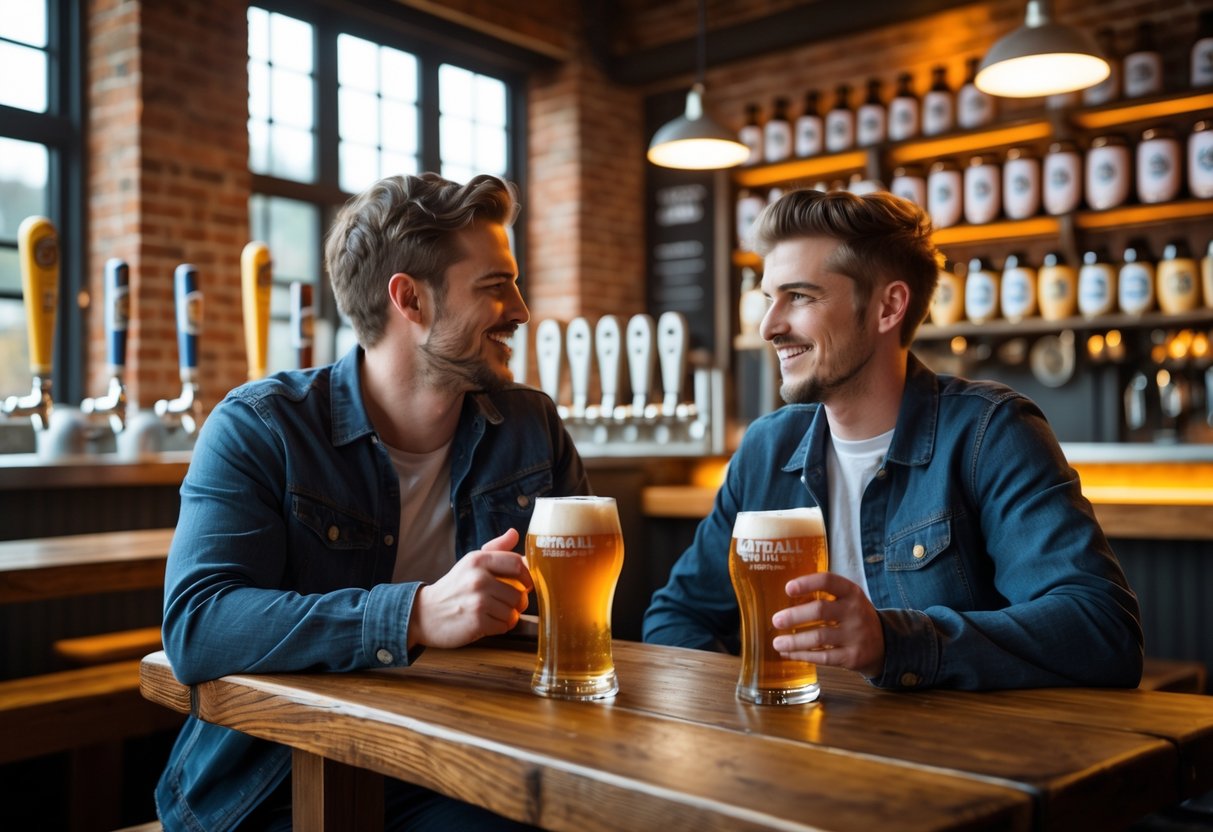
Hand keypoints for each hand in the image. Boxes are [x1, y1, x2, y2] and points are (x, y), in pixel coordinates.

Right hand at [408, 528, 532, 648]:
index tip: (525, 584)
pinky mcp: (477, 622)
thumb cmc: (454, 588)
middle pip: (519, 593)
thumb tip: (514, 533)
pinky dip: (500, 627)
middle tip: (508, 603)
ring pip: (514, 611)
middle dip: (518, 602)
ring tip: (494, 612)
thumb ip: (495, 549)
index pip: (517, 563)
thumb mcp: (471, 563)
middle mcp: (478, 578)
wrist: (425, 614)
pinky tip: (488, 622)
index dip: (527, 577)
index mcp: (478, 560)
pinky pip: (505, 626)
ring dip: (509, 616)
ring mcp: (478, 601)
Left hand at [770, 572, 884, 677]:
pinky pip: (823, 657)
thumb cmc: (854, 617)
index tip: (788, 588)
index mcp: (851, 592)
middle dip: (795, 616)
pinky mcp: (852, 657)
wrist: (884, 644)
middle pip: (820, 611)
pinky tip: (788, 653)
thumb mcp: (847, 599)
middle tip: (776, 620)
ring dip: (794, 641)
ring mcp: (855, 635)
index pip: (828, 581)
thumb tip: (783, 600)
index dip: (807, 583)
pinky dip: (802, 655)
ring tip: (776, 642)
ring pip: (819, 637)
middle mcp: (855, 611)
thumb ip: (824, 596)